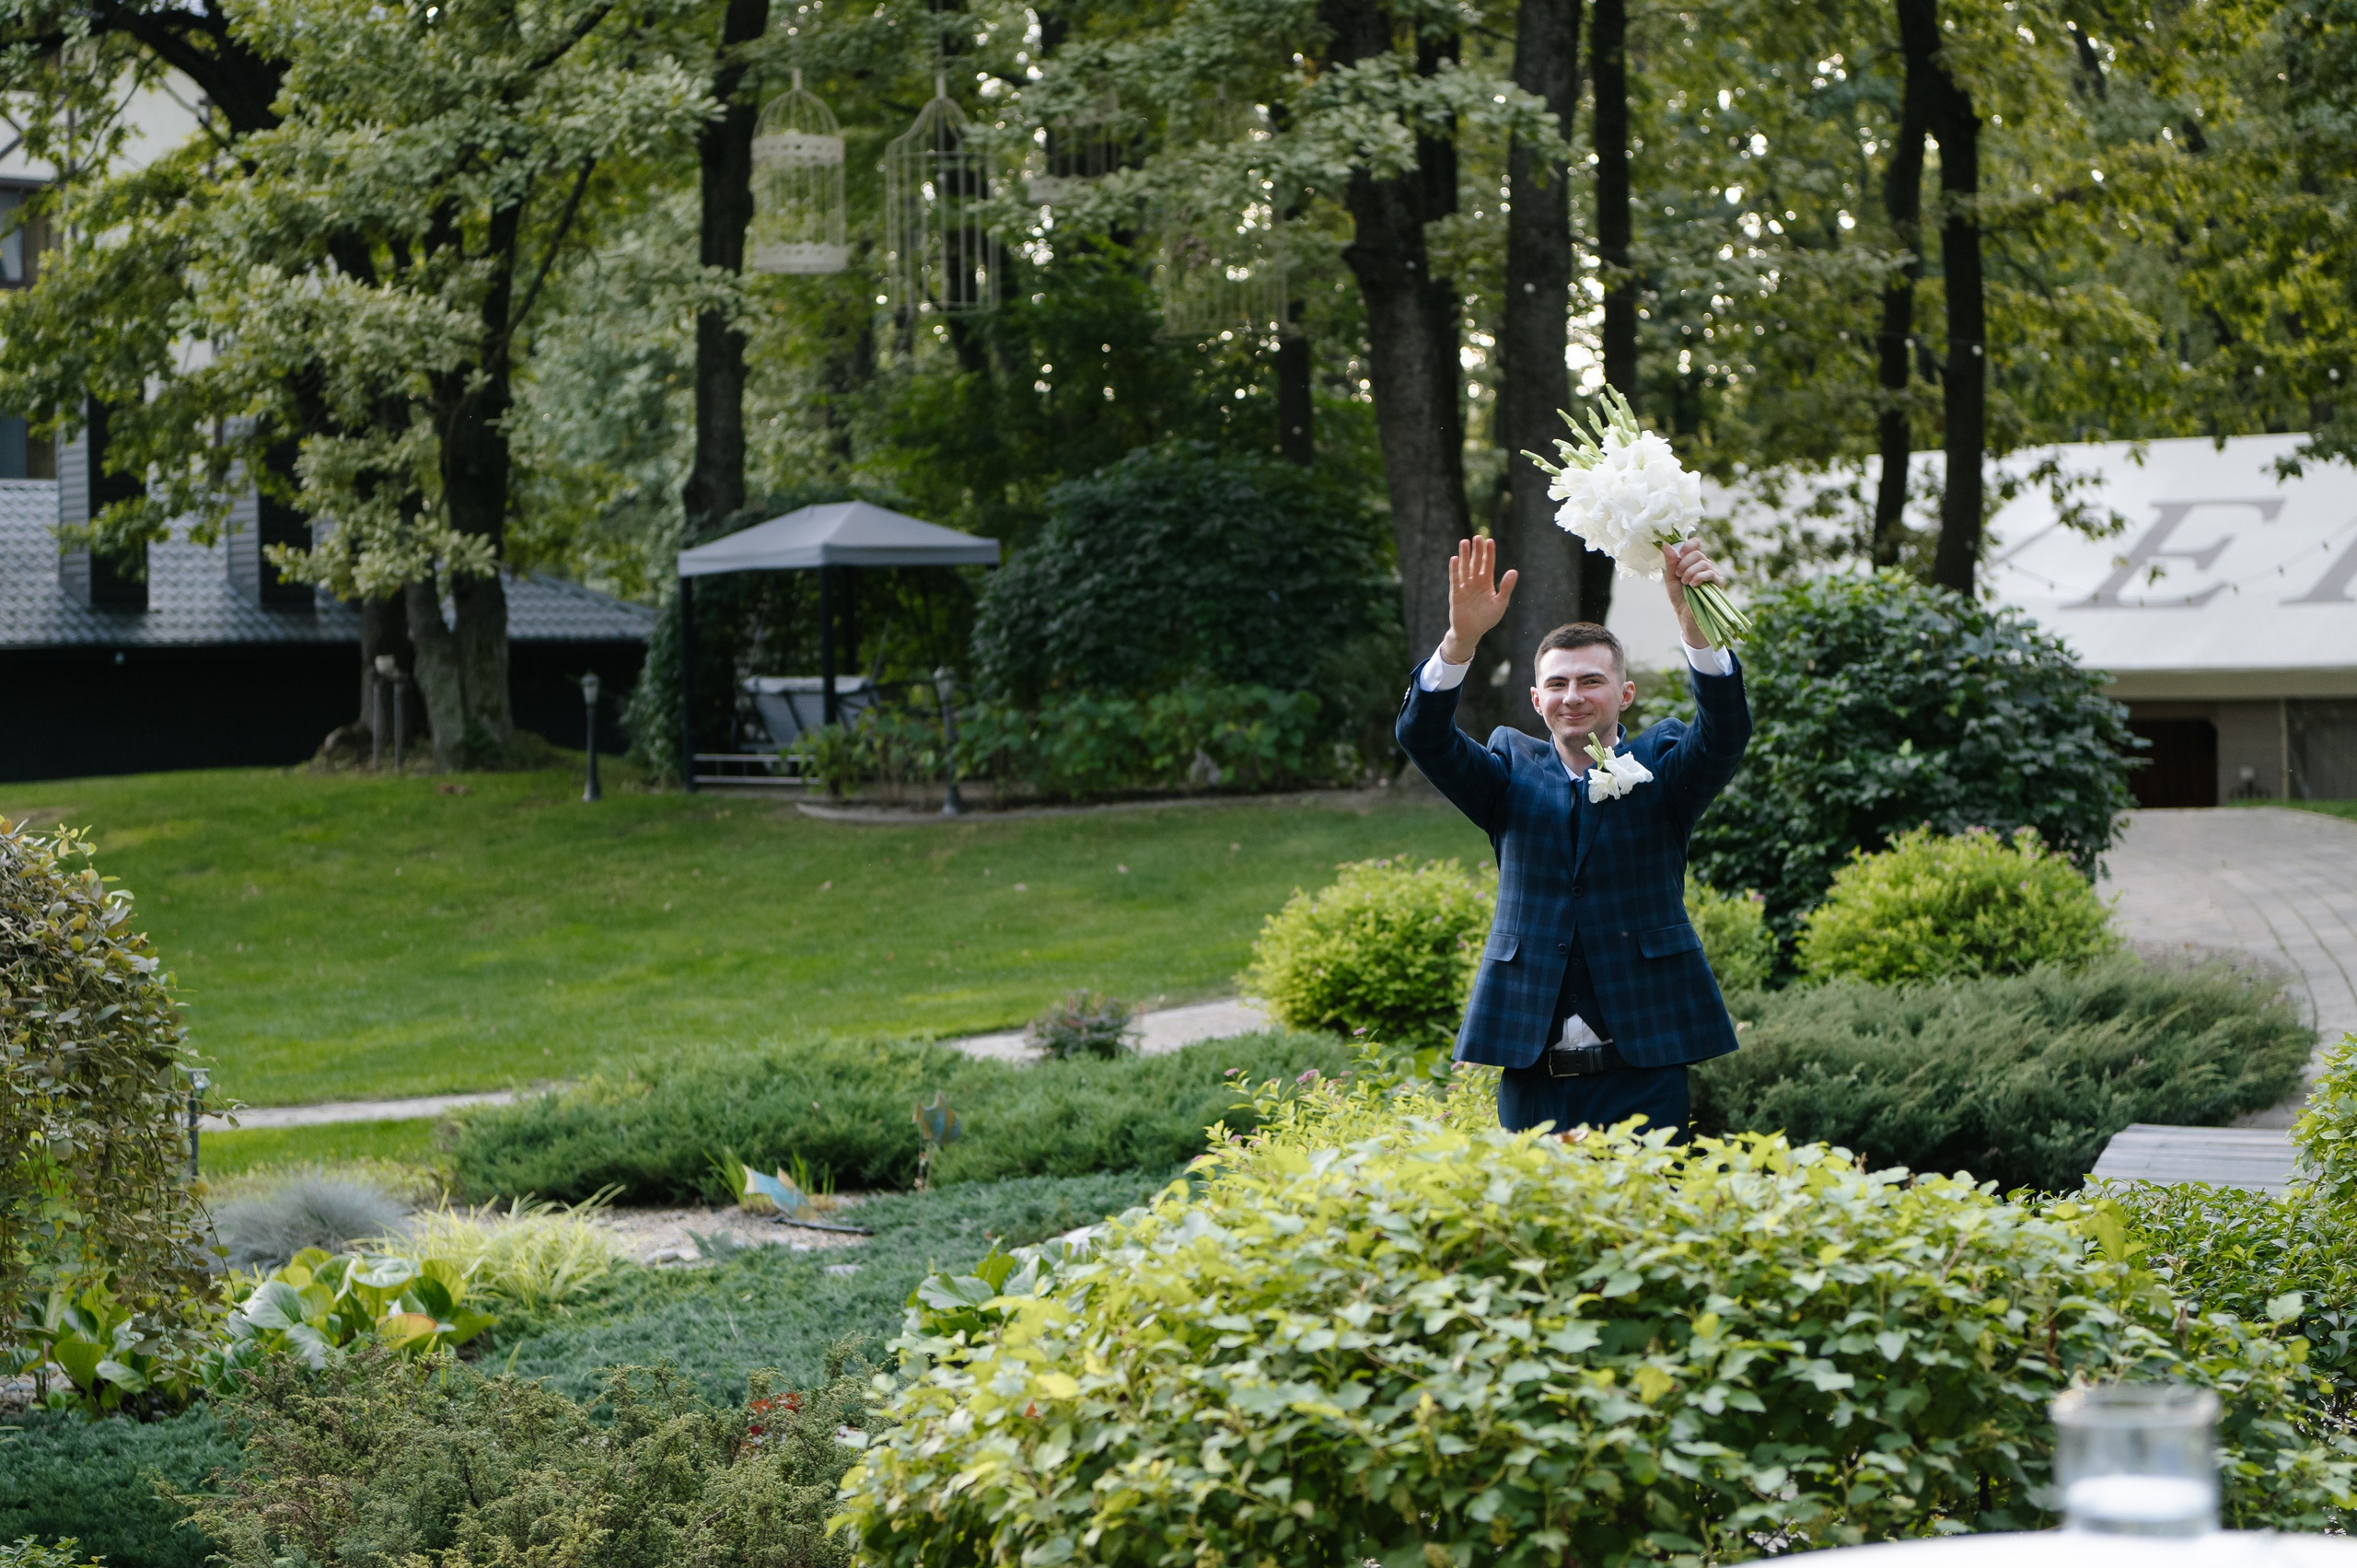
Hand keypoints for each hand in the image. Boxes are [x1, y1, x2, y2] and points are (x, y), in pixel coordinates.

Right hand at [1441, 536, 1516, 663]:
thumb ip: (1506, 587)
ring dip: (1464, 556)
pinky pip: (1455, 579)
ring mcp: (1464, 587)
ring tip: (1464, 542)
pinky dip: (1455, 570)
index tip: (1490, 541)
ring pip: (1464, 568)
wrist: (1471, 632)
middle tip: (1477, 537)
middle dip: (1477, 550)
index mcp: (1486, 583)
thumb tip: (1514, 571)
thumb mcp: (1500, 603)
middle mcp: (1475, 582)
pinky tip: (1455, 559)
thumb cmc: (1487, 619)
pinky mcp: (1456, 594)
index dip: (1489, 553)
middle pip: (1476, 563)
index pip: (1488, 565)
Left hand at [1662, 540, 1726, 646]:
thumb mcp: (1671, 577)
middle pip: (1698, 553)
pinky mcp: (1718, 583)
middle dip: (1685, 563)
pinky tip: (1693, 585)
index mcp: (1692, 561)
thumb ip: (1670, 562)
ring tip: (1685, 583)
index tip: (1679, 554)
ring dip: (1691, 572)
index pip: (1695, 544)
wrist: (1685, 613)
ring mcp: (1712, 573)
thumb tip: (1666, 545)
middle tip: (1678, 575)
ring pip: (1704, 563)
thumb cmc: (1678, 595)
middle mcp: (1704, 564)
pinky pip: (1711, 574)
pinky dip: (1700, 577)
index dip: (1688, 546)